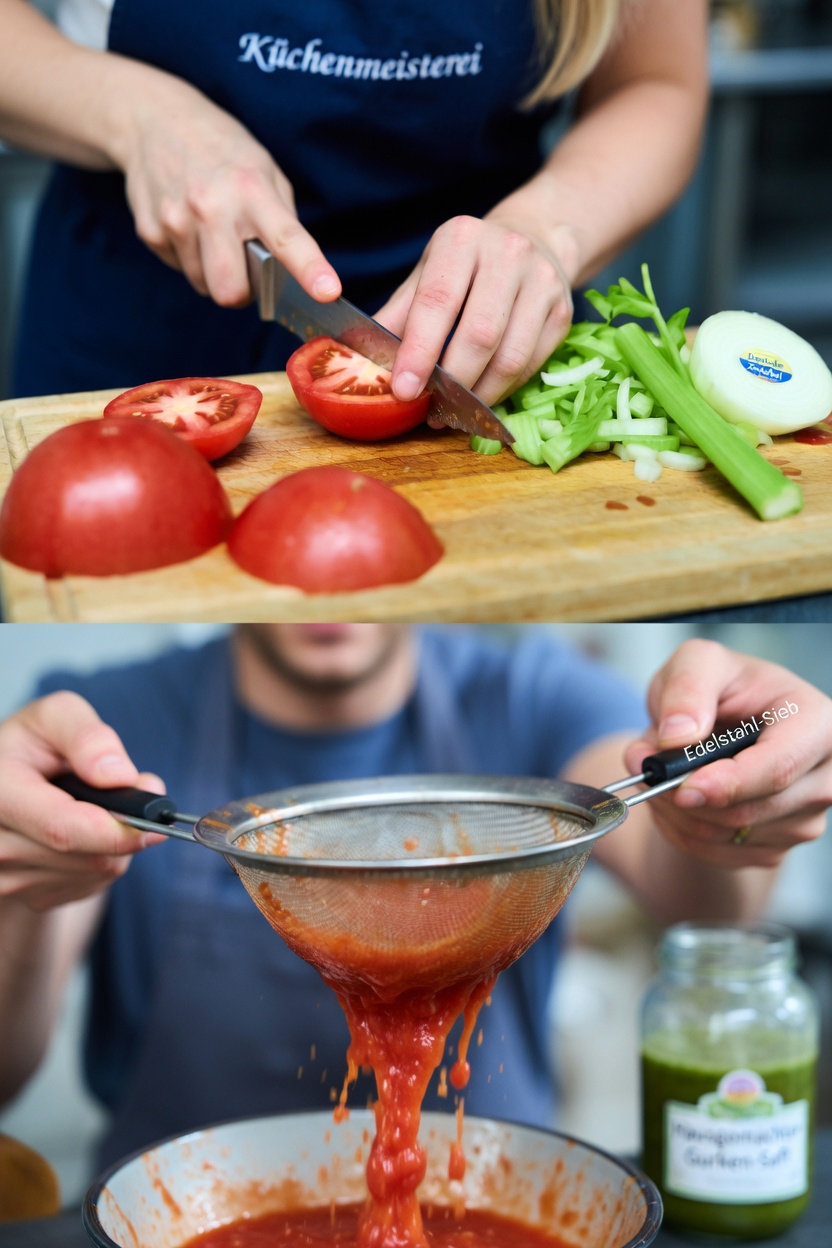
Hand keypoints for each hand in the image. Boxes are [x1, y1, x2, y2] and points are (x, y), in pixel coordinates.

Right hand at [0, 692, 166, 910]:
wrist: (6, 786)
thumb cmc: (35, 746)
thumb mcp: (56, 717)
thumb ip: (87, 737)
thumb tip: (118, 776)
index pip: (62, 828)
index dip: (116, 830)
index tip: (155, 822)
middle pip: (88, 855)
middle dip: (124, 827)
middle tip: (128, 793)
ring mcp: (7, 878)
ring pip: (97, 871)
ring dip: (115, 842)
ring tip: (93, 809)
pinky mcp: (26, 897)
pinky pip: (91, 884)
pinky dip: (103, 858)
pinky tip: (82, 833)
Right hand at [114, 74, 340, 306]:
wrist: (153, 118)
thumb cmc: (220, 148)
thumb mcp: (263, 168)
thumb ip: (281, 219)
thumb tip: (294, 270)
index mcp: (251, 189)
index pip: (286, 238)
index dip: (310, 268)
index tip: (328, 292)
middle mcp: (212, 207)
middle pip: (231, 292)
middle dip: (243, 292)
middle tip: (245, 267)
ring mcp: (176, 221)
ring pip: (205, 286)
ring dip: (214, 272)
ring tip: (212, 233)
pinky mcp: (150, 232)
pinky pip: (180, 269)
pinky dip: (190, 257)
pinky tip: (188, 225)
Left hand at [375, 213, 574, 406]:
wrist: (532, 237)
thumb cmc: (467, 265)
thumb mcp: (427, 274)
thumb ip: (399, 315)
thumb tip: (362, 361)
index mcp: (461, 240)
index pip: (437, 303)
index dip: (419, 352)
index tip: (403, 390)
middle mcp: (507, 254)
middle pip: (480, 335)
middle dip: (452, 382)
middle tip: (430, 411)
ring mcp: (542, 281)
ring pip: (510, 357)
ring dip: (479, 394)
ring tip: (453, 413)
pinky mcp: (563, 310)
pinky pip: (531, 365)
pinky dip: (503, 390)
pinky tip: (482, 398)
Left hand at [625, 640, 831, 869]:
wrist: (715, 726)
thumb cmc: (717, 689)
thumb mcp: (697, 663)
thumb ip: (686, 689)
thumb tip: (678, 736)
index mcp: (816, 723)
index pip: (780, 768)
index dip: (729, 784)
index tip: (683, 788)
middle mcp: (822, 776)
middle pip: (750, 811)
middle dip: (684, 796)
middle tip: (644, 768)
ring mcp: (804, 818)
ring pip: (727, 836)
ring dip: (675, 812)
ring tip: (659, 773)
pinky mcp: (776, 846)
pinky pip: (717, 853)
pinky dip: (680, 830)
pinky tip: (673, 799)